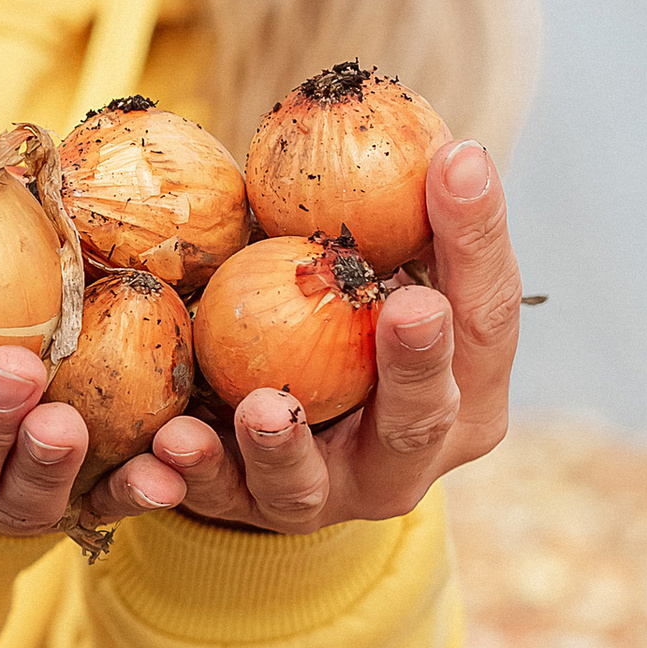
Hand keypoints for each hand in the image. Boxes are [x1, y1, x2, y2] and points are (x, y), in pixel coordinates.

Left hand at [94, 137, 521, 534]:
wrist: (271, 434)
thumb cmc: (347, 325)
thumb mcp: (382, 275)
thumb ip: (402, 226)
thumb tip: (436, 134)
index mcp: (466, 391)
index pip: (485, 313)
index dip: (477, 238)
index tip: (458, 161)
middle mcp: (408, 458)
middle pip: (420, 418)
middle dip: (416, 364)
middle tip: (409, 308)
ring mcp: (326, 497)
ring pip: (308, 483)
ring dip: (284, 444)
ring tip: (263, 407)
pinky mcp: (245, 513)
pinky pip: (211, 499)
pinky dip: (187, 478)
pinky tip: (161, 453)